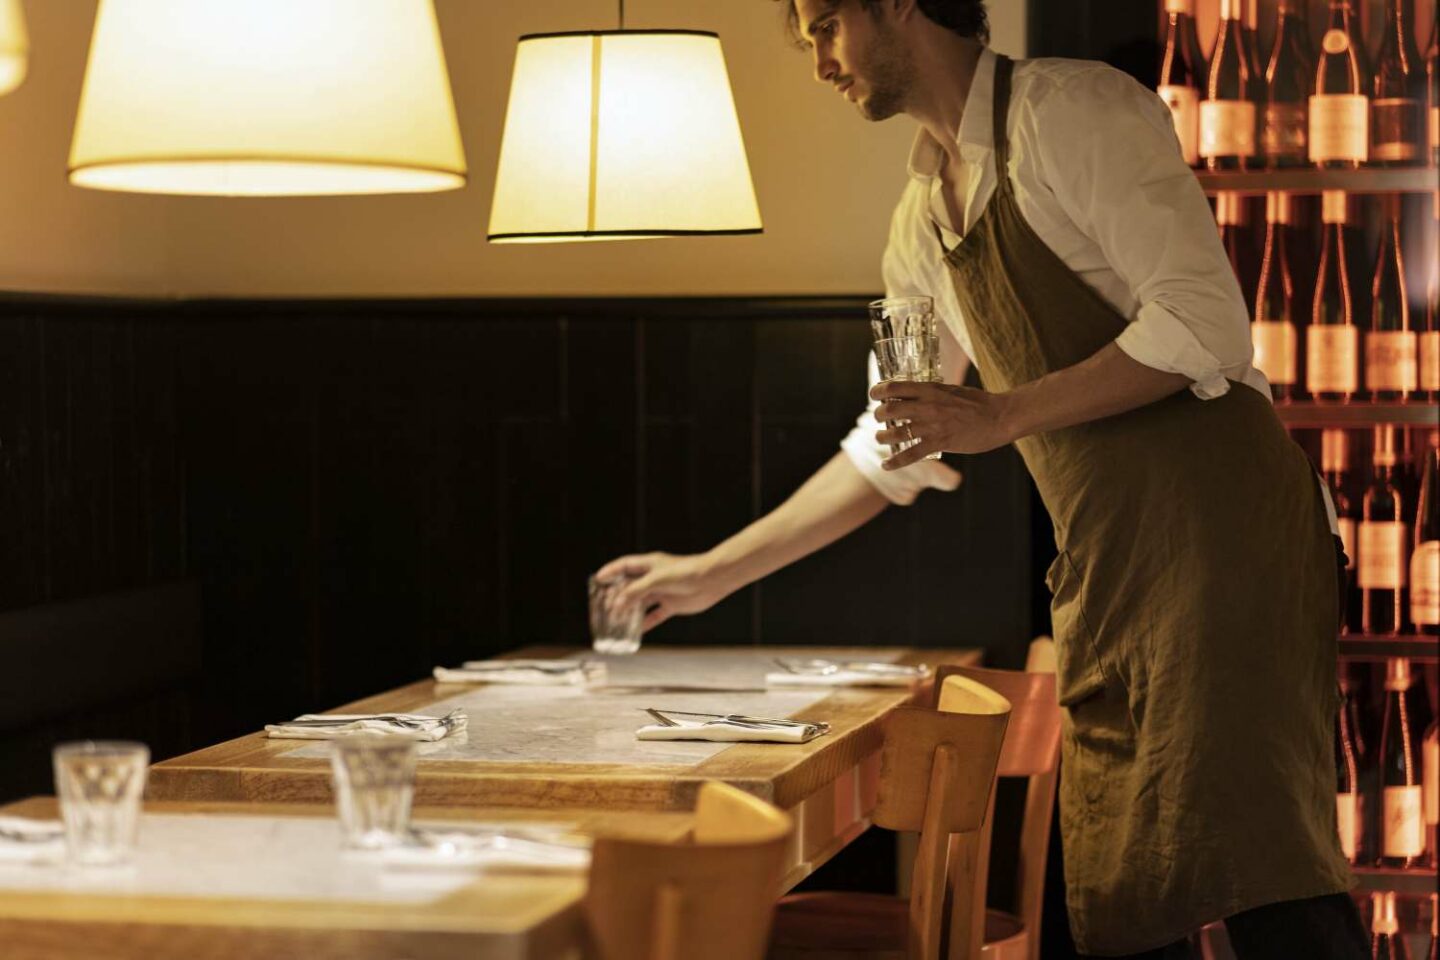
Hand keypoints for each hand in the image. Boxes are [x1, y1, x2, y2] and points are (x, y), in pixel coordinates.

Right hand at [593, 552, 734, 632]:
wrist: (712, 580)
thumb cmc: (685, 572)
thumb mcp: (656, 580)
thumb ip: (635, 591)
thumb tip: (617, 604)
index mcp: (649, 564)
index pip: (624, 566)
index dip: (610, 571)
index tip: (597, 579)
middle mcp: (654, 578)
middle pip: (630, 586)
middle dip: (617, 596)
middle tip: (604, 607)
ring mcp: (663, 591)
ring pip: (641, 602)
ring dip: (629, 611)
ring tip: (616, 621)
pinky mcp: (672, 605)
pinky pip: (655, 616)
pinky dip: (646, 623)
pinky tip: (637, 631)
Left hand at [870, 380, 1013, 469]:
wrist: (1000, 416)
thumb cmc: (978, 402)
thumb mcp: (952, 389)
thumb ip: (933, 392)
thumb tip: (917, 394)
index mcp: (930, 389)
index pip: (895, 387)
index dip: (879, 391)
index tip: (874, 395)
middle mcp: (927, 406)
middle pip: (890, 410)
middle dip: (879, 415)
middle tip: (880, 419)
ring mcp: (933, 425)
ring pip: (896, 433)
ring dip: (882, 437)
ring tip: (880, 438)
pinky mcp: (940, 443)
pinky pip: (911, 455)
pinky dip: (895, 462)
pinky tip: (885, 466)